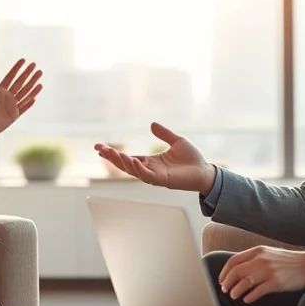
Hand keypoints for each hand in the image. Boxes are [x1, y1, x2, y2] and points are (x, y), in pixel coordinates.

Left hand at [0, 59, 42, 143]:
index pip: (10, 77)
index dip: (16, 69)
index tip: (23, 60)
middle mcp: (7, 97)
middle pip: (20, 83)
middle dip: (27, 74)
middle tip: (35, 65)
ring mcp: (12, 106)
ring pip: (25, 93)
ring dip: (32, 84)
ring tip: (40, 75)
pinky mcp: (15, 115)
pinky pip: (24, 107)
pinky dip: (29, 101)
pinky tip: (35, 95)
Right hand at [94, 122, 215, 193]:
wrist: (205, 172)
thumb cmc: (192, 159)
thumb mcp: (176, 141)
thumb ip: (164, 134)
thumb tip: (152, 124)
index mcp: (150, 162)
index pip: (128, 158)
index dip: (114, 154)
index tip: (99, 147)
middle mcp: (149, 169)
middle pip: (125, 165)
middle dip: (111, 157)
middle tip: (99, 149)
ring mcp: (154, 176)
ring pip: (132, 171)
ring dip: (121, 162)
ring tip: (112, 153)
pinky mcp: (162, 181)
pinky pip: (146, 176)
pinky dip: (137, 168)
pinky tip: (132, 160)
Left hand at [218, 246, 304, 302]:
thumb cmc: (288, 261)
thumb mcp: (269, 253)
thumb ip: (254, 258)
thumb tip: (238, 270)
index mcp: (258, 251)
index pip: (234, 260)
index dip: (224, 272)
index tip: (221, 280)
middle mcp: (261, 259)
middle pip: (236, 271)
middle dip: (227, 282)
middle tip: (224, 289)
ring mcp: (268, 271)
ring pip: (245, 282)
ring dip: (236, 290)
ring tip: (234, 296)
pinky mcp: (276, 283)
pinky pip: (258, 291)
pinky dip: (249, 297)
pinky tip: (247, 300)